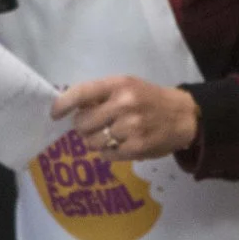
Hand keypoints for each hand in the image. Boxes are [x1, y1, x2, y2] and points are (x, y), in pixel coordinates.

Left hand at [51, 76, 200, 161]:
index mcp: (118, 85)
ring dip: (95, 141)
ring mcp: (130, 127)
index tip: (54, 114)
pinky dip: (108, 152)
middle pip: (82, 123)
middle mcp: (124, 104)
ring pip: (92, 142)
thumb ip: (102, 95)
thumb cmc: (150, 99)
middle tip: (94, 126)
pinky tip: (120, 144)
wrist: (183, 116)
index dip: (63, 104)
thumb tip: (71, 108)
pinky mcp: (136, 148)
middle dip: (83, 127)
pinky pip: (106, 155)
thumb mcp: (128, 86)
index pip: (81, 93)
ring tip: (109, 136)